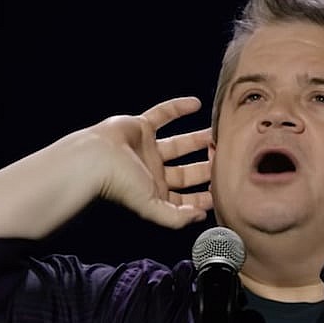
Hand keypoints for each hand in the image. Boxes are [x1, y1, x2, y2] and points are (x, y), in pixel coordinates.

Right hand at [91, 96, 212, 228]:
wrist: (96, 159)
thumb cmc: (120, 185)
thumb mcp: (152, 207)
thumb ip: (176, 218)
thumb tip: (200, 217)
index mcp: (156, 193)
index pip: (186, 198)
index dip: (204, 197)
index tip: (225, 191)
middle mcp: (153, 172)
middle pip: (187, 172)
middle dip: (207, 167)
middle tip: (227, 159)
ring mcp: (147, 149)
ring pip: (179, 145)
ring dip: (198, 139)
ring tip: (218, 134)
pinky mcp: (140, 127)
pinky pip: (162, 114)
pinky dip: (178, 108)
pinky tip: (197, 104)